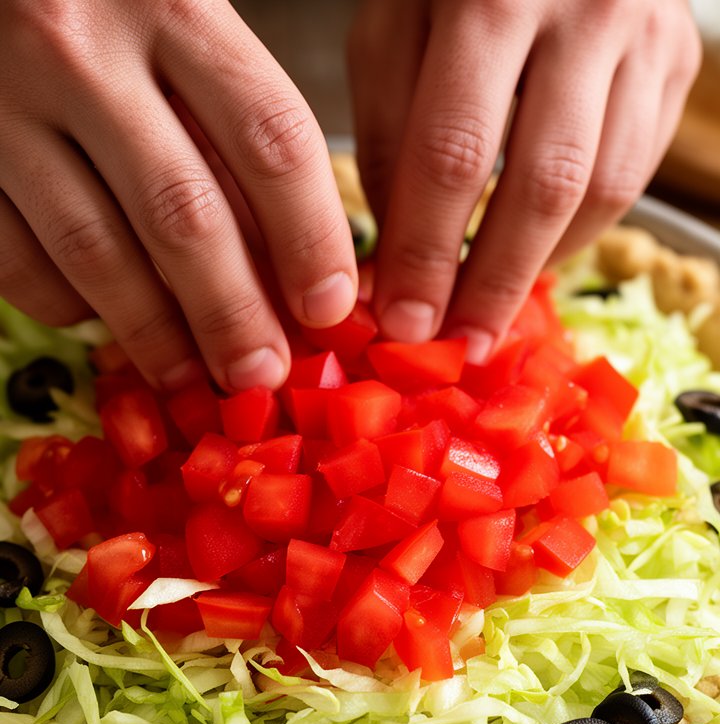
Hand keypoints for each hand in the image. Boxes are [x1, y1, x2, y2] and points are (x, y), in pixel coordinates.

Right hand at [0, 0, 356, 390]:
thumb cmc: (100, 3)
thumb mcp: (179, 24)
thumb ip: (230, 125)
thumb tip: (294, 268)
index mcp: (169, 2)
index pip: (269, 140)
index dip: (310, 237)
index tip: (330, 307)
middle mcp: (81, 50)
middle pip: (183, 214)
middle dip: (232, 313)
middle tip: (261, 374)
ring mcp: (5, 101)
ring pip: (96, 251)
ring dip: (154, 333)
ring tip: (191, 380)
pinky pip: (16, 261)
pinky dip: (66, 307)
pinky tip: (103, 323)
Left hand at [348, 0, 700, 359]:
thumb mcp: (392, 33)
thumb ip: (389, 139)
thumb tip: (399, 264)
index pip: (453, 155)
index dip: (428, 253)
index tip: (405, 323)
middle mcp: (583, 8)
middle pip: (542, 185)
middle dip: (492, 282)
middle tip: (459, 346)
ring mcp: (644, 33)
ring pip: (600, 189)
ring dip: (539, 264)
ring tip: (489, 307)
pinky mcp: (677, 59)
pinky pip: (632, 174)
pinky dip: (580, 228)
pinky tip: (536, 247)